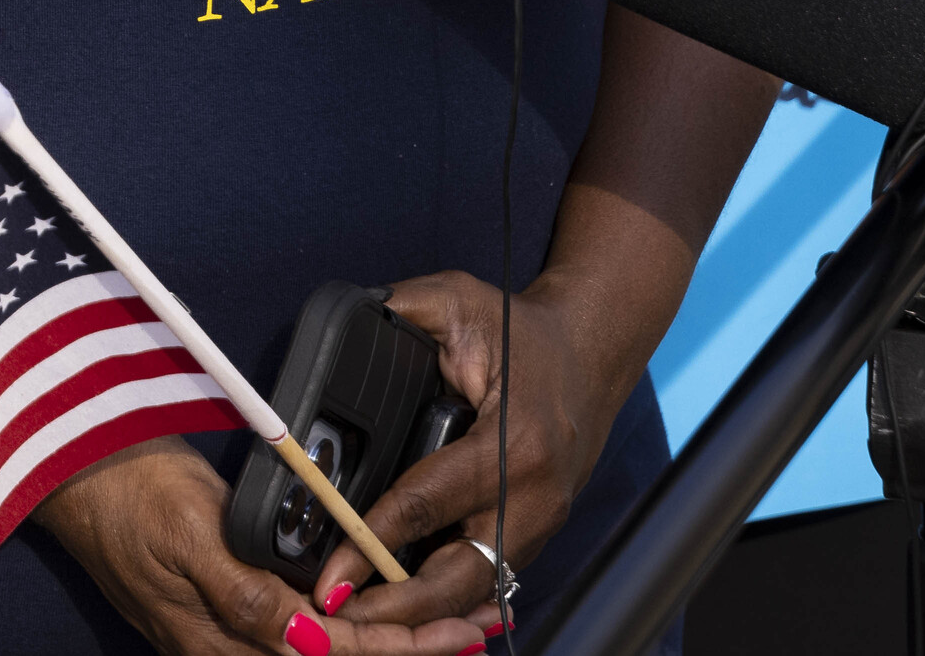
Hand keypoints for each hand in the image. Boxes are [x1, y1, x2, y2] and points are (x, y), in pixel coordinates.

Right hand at [30, 440, 487, 653]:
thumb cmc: (127, 494)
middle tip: (481, 629)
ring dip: (392, 640)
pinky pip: (308, 635)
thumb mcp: (184, 534)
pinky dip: (358, 627)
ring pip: (328, 652)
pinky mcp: (232, 614)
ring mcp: (231, 635)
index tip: (456, 632)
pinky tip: (387, 614)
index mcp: (225, 637)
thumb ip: (243, 594)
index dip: (398, 648)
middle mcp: (232, 649)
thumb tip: (305, 636)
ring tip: (455, 627)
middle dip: (412, 649)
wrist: (73, 475)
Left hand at [311, 272, 648, 640]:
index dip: (371, 542)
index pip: (427, 503)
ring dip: (419, 613)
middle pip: (459, 576)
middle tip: (338, 620)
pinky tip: (405, 614)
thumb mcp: (460, 300)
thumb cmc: (524, 329)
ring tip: (359, 624)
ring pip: (475, 589)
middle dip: (398, 608)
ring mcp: (539, 523)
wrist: (593, 352)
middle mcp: (532, 497)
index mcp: (513, 445)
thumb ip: (401, 310)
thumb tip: (346, 320)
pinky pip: (488, 578)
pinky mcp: (535, 533)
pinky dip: (447, 601)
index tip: (331, 574)